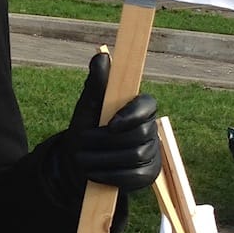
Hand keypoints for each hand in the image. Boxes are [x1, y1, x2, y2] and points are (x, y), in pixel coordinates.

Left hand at [59, 52, 161, 192]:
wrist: (80, 162)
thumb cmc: (86, 128)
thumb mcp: (88, 106)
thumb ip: (97, 83)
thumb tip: (102, 56)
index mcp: (140, 107)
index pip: (148, 106)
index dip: (132, 115)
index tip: (110, 124)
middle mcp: (152, 129)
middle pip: (140, 135)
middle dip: (106, 141)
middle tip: (82, 143)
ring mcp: (153, 153)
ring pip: (134, 156)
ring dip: (103, 159)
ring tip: (82, 159)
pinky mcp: (149, 175)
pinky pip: (134, 177)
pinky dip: (110, 175)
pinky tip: (95, 173)